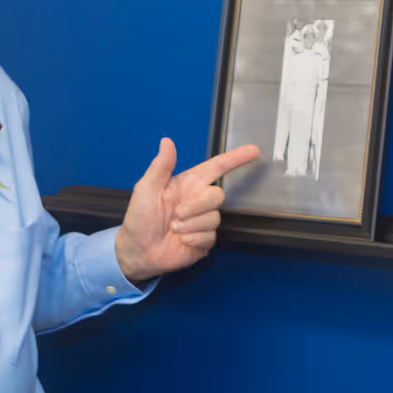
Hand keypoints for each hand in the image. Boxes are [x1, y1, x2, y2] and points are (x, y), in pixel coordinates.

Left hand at [115, 138, 260, 282]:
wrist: (137, 251)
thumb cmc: (139, 217)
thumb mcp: (146, 189)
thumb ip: (160, 166)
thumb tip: (167, 141)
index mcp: (188, 185)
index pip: (217, 168)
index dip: (236, 158)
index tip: (254, 151)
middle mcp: (199, 201)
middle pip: (217, 195)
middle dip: (198, 206)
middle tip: (177, 215)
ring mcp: (203, 221)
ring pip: (214, 218)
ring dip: (191, 225)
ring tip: (174, 230)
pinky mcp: (205, 240)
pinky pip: (211, 236)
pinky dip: (193, 239)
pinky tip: (181, 241)